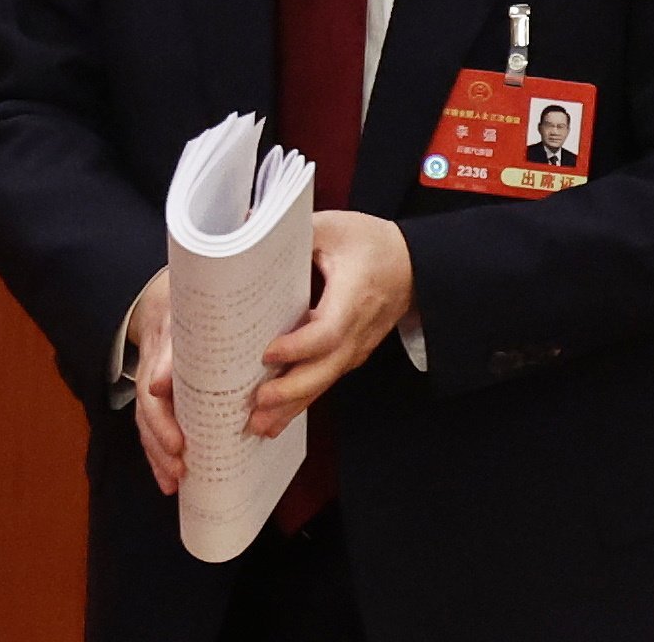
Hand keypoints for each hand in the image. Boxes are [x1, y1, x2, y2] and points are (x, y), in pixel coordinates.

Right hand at [130, 268, 187, 495]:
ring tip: (173, 482)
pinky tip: (169, 478)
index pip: (153, 393)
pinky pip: (152, 427)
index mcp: (161, 351)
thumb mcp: (191, 314)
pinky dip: (159, 454)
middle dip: (160, 445)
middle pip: (147, 415)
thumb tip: (159, 383)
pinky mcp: (159, 397)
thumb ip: (183, 342)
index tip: (177, 445)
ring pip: (146, 424)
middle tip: (180, 470)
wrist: (168, 297)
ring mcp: (152, 385)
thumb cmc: (189, 308)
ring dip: (157, 456)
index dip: (163, 422)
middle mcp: (152, 372)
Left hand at [247, 211, 414, 438]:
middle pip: (326, 368)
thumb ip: (290, 229)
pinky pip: (325, 380)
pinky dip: (301, 402)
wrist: (412, 264)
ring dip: (292, 406)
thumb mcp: (331, 226)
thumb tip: (241, 226)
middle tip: (256, 405)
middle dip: (292, 390)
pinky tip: (274, 421)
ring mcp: (355, 347)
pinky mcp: (349, 354)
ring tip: (257, 426)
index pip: (328, 330)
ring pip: (324, 381)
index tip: (267, 352)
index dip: (299, 345)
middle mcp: (357, 330)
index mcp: (354, 296)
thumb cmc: (370, 243)